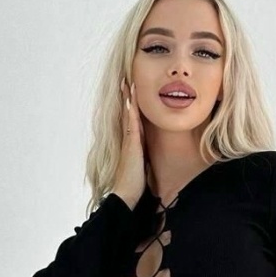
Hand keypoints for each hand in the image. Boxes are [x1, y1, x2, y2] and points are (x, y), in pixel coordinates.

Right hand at [111, 78, 147, 207]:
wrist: (126, 194)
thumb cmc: (134, 185)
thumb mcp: (142, 169)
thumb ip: (145, 161)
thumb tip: (150, 160)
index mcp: (132, 145)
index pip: (131, 122)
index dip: (132, 108)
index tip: (132, 95)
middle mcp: (128, 140)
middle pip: (127, 114)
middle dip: (127, 98)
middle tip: (125, 82)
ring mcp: (128, 141)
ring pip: (127, 115)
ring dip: (127, 99)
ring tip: (127, 83)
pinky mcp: (131, 144)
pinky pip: (131, 123)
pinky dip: (131, 110)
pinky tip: (132, 99)